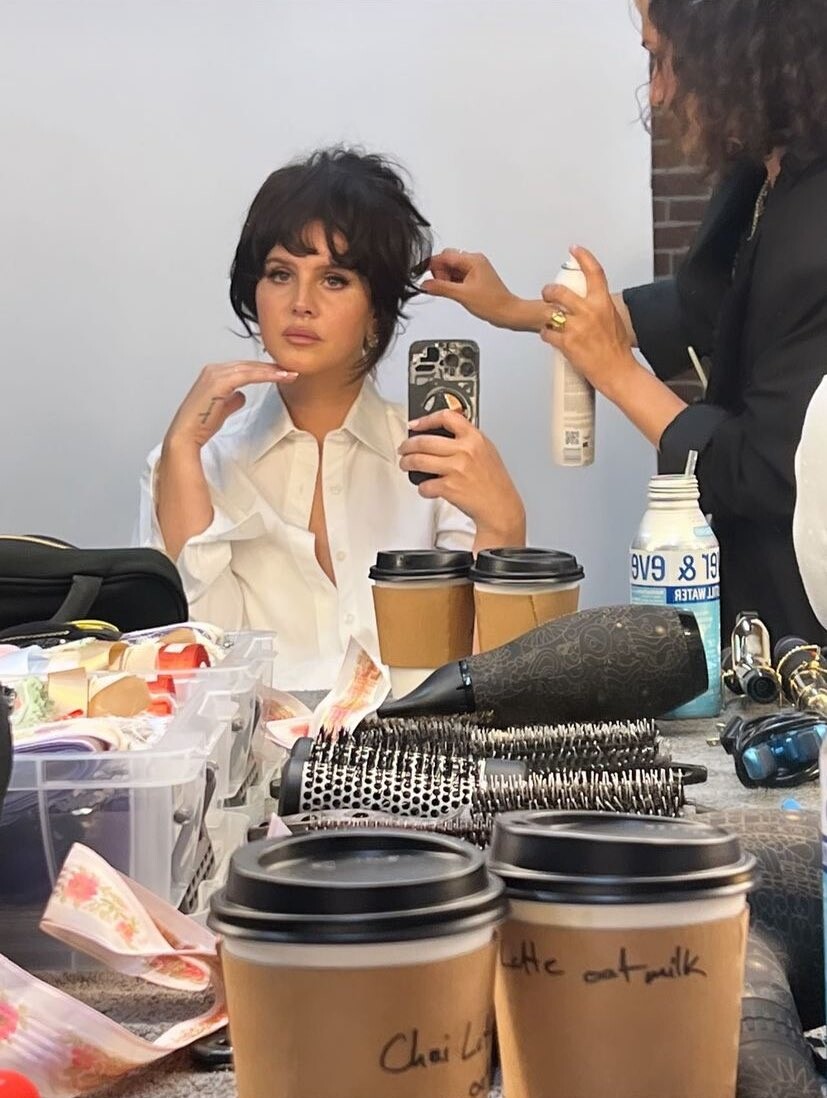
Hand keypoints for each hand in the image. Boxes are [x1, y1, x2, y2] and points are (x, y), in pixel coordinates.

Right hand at [163, 360, 296, 451]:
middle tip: (291, 370)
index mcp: (214, 374)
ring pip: (249, 368)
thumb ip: (232, 399)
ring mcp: (215, 374)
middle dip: (270, 367)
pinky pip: (247, 375)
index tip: (281, 373)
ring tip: (289, 373)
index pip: (243, 368)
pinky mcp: (219, 382)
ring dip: (271, 370)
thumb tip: (242, 395)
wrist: (187, 435)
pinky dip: (264, 375)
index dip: (263, 370)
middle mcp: (213, 370)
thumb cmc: (201, 424)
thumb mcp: (222, 409)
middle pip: (248, 365)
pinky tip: (278, 377)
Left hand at [398, 410, 525, 544]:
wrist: (500, 507)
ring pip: (418, 460)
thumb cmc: (494, 482)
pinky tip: (426, 488)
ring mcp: (456, 469)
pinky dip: (422, 487)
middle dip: (407, 445)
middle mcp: (465, 451)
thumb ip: (467, 439)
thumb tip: (443, 432)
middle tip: (404, 449)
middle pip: (424, 440)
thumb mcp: (487, 450)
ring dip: (407, 463)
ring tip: (406, 464)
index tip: (415, 424)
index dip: (426, 419)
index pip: (446, 417)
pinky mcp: (449, 487)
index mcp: (475, 438)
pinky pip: (424, 485)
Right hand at [420, 249, 528, 329]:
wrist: (507, 312)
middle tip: (443, 287)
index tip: (424, 274)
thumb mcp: (462, 295)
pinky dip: (452, 284)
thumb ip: (441, 288)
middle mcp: (474, 261)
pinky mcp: (475, 278)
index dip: (433, 265)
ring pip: (452, 269)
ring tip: (453, 292)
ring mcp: (475, 270)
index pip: (445, 256)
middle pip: (447, 261)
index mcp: (473, 260)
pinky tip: (455, 293)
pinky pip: (458, 276)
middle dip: (440, 273)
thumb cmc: (493, 303)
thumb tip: (426, 285)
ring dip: (446, 280)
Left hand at [540, 246, 635, 398]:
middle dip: (550, 291)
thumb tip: (593, 303)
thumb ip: (601, 308)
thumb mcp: (614, 321)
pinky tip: (550, 337)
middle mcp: (589, 312)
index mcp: (603, 303)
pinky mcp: (567, 343)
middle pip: (561, 292)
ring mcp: (576, 327)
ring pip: (550, 313)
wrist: (618, 371)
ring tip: (548, 320)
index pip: (593, 272)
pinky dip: (547, 334)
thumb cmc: (618, 350)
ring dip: (546, 315)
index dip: (583, 257)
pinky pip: (548, 333)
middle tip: (548, 293)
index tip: (575, 249)